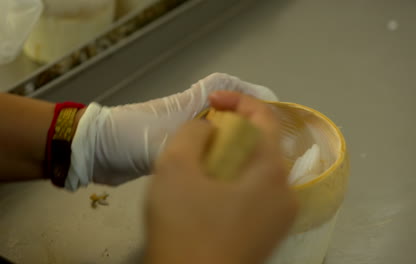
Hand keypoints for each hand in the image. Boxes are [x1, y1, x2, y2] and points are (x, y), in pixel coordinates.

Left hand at [66, 73, 277, 189]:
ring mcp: (179, 135)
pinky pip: (200, 156)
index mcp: (188, 104)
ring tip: (249, 164)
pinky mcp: (172, 154)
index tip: (264, 110)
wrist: (96, 152)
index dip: (243, 93)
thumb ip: (198, 145)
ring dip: (228, 146)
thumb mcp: (167, 139)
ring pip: (212, 137)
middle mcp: (188, 116)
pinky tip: (224, 177)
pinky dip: (212, 162)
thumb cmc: (131, 136)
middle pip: (222, 115)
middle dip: (242, 126)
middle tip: (263, 146)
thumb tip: (230, 155)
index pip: (220, 86)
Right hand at [145, 91, 297, 263]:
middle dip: (232, 131)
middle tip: (202, 134)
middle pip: (263, 144)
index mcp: (273, 171)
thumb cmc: (184, 228)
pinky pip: (256, 193)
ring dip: (232, 157)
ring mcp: (281, 217)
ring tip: (202, 162)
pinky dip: (236, 180)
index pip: (264, 117)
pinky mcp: (269, 235)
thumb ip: (193, 132)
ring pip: (259, 170)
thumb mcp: (175, 168)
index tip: (210, 100)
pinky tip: (210, 191)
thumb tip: (210, 129)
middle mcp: (287, 192)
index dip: (237, 100)